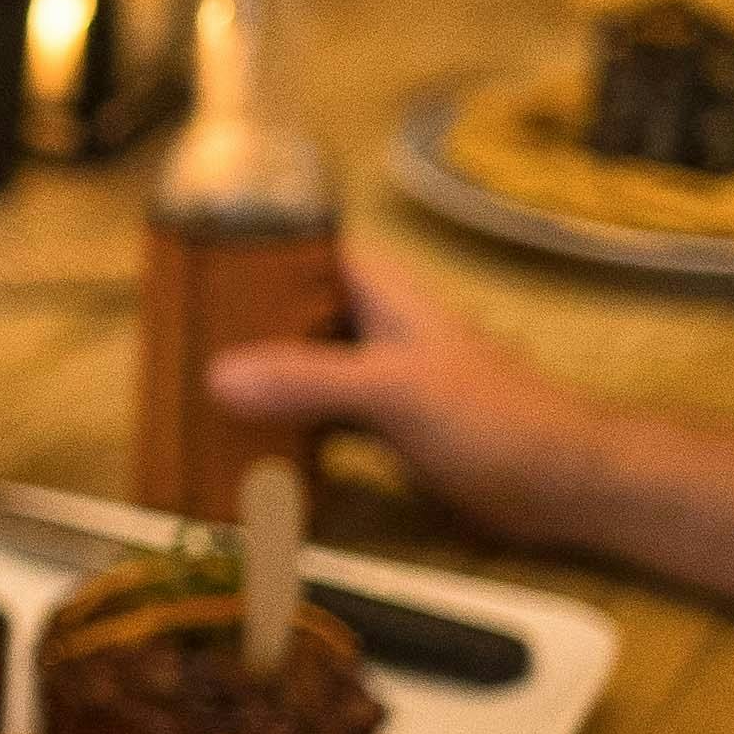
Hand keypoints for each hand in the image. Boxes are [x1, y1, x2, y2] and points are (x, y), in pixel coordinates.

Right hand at [201, 249, 612, 550]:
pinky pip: (315, 422)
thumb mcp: (395, 390)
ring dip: (257, 387)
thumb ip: (309, 379)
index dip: (248, 254)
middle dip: (236, 330)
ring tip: (191, 400)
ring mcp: (377, 379)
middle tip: (172, 346)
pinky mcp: (383, 429)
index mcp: (379, 293)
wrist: (562, 483)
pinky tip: (245, 453)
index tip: (186, 269)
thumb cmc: (498, 418)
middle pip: (288, 314)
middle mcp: (372, 327)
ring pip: (299, 370)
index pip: (301, 251)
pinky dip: (283, 434)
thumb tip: (219, 376)